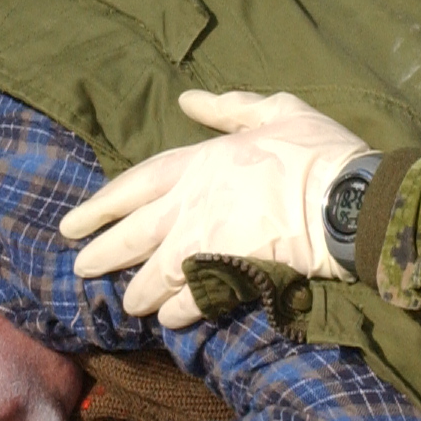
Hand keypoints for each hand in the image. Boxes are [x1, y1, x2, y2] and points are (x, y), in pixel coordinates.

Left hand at [59, 89, 367, 324]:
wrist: (348, 199)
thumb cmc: (316, 150)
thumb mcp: (276, 110)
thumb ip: (229, 108)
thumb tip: (189, 99)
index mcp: (199, 162)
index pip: (133, 185)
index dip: (99, 206)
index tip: (71, 224)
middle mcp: (192, 203)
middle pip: (134, 235)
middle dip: (104, 253)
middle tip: (80, 270)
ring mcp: (208, 242)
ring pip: (156, 273)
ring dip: (138, 291)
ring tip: (128, 304)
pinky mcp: (230, 275)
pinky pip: (191, 299)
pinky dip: (176, 312)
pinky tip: (168, 320)